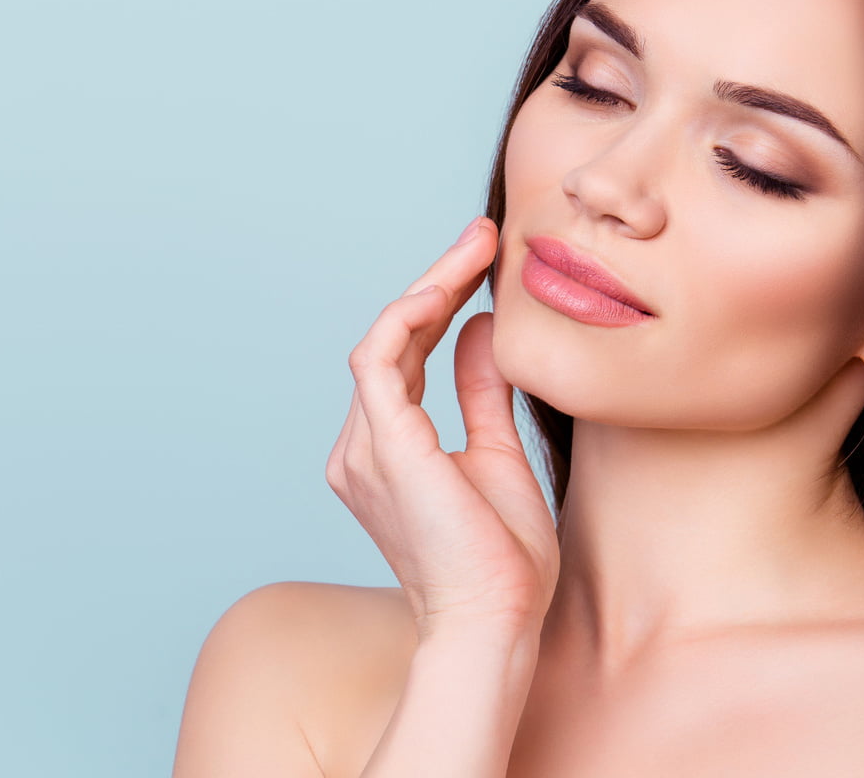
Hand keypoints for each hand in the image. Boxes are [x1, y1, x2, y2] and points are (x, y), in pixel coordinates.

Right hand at [326, 217, 558, 640]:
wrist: (497, 625)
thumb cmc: (501, 562)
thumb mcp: (498, 455)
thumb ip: (481, 394)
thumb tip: (481, 331)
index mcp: (387, 453)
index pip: (405, 356)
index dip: (439, 304)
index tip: (484, 262)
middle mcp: (362, 448)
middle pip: (392, 340)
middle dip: (439, 282)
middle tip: (485, 237)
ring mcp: (365, 449)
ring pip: (385, 339)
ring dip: (432, 286)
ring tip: (480, 247)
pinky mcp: (383, 447)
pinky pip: (379, 359)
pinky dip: (409, 316)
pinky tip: (449, 288)